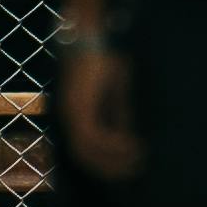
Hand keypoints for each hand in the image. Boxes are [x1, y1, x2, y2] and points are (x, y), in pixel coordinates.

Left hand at [58, 36, 144, 184]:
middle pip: (84, 156)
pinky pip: (94, 137)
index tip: (130, 166)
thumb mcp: (116, 92)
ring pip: (87, 151)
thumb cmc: (104, 58)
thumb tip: (128, 138)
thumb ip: (118, 115)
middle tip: (134, 170)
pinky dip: (113, 145)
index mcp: (75, 113)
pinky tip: (133, 145)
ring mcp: (71, 113)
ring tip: (137, 159)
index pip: (85, 150)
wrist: (92, 36)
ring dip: (112, 159)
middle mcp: (69, 116)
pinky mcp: (78, 107)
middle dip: (109, 167)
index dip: (106, 163)